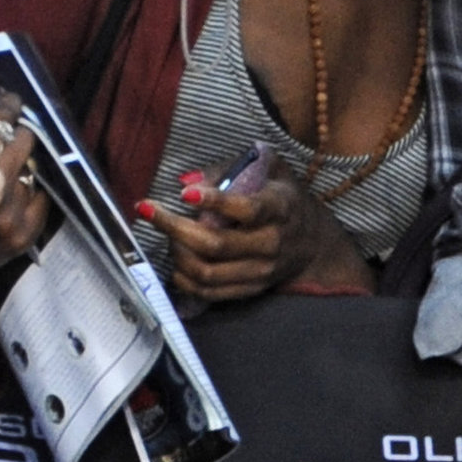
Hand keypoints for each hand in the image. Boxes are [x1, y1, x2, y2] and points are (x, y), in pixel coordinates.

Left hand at [138, 165, 372, 300]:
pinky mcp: (250, 289)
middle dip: (175, 228)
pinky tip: (176, 258)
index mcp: (280, 209)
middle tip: (150, 211)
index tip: (184, 194)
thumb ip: (230, 169)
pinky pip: (209, 292)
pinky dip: (184, 278)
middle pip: (216, 245)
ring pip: (207, 272)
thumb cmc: (284, 197)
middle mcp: (271, 243)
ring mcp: (260, 271)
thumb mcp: (270, 169)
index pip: (247, 210)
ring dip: (177, 253)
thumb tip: (187, 181)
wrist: (312, 241)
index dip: (214, 202)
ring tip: (166, 234)